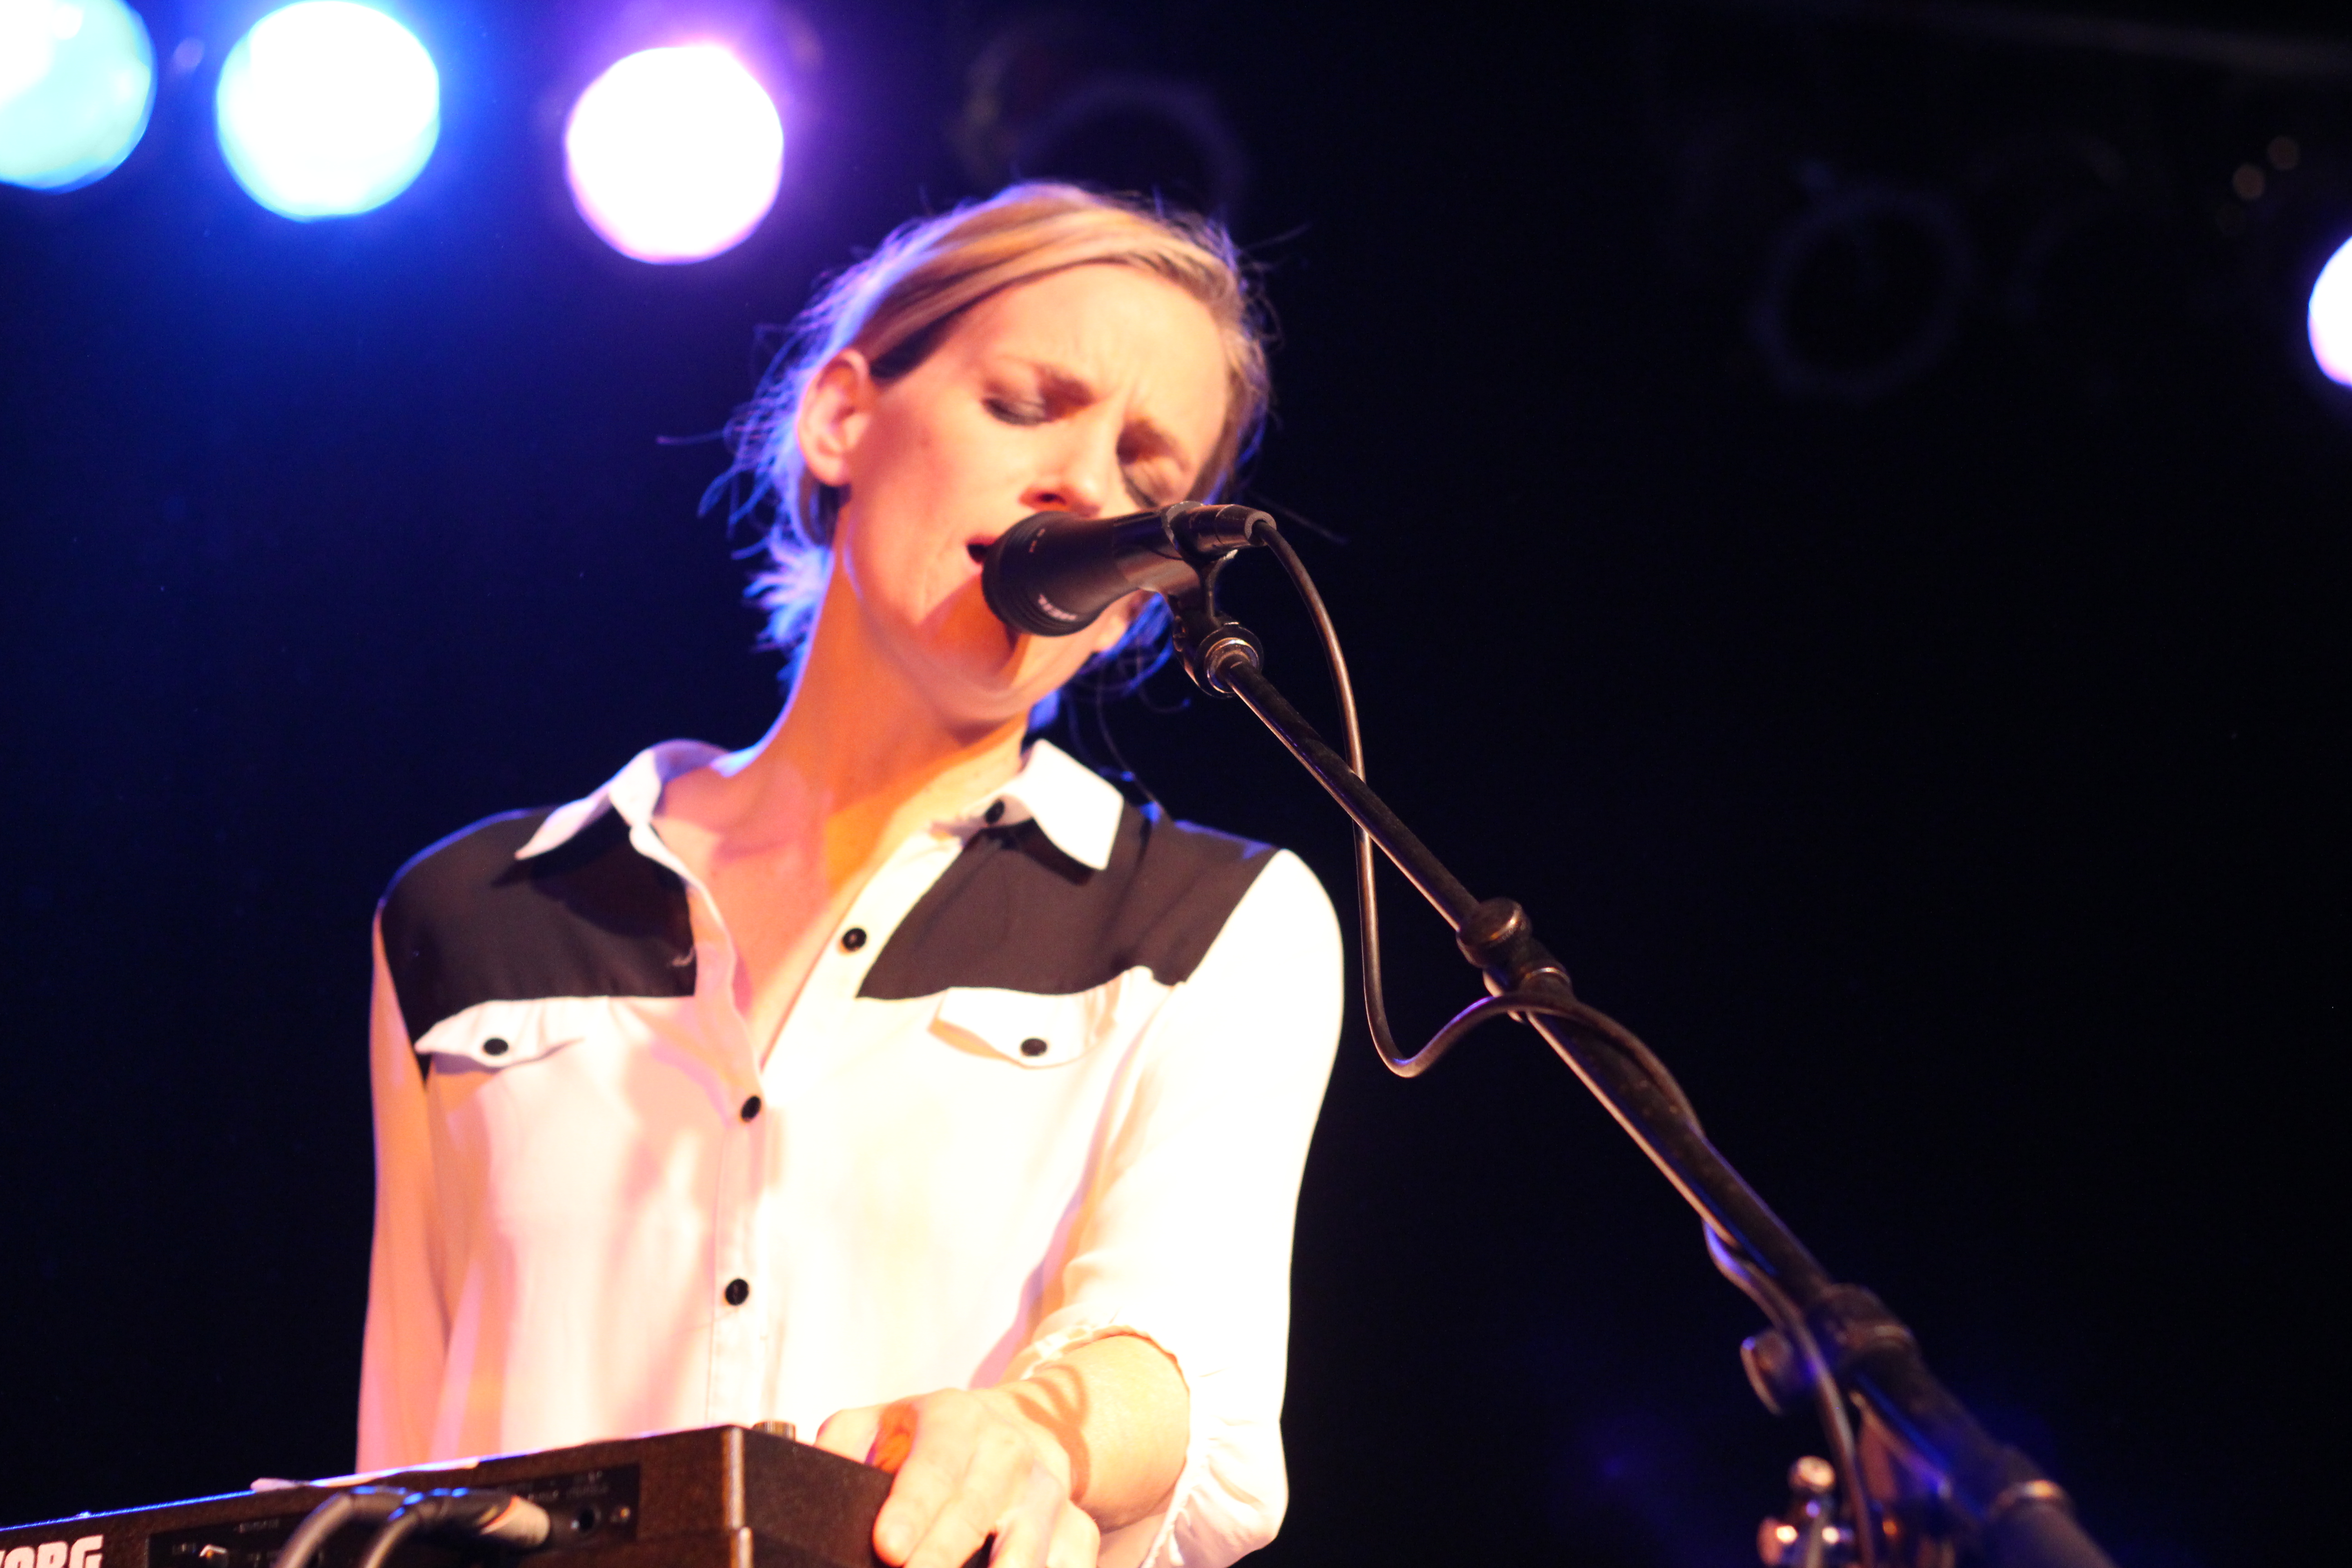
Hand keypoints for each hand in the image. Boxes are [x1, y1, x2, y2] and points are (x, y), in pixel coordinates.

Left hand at [815, 1387, 1101, 1567]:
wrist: (1021, 1430)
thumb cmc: (936, 1440)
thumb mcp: (883, 1422)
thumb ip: (843, 1442)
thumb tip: (807, 1472)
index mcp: (957, 1421)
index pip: (935, 1466)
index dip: (913, 1509)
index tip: (890, 1547)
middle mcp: (1008, 1454)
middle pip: (978, 1512)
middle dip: (944, 1554)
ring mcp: (1048, 1495)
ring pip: (1031, 1547)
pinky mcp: (1077, 1531)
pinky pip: (1070, 1565)